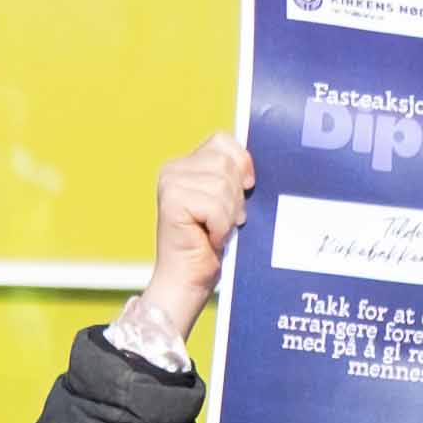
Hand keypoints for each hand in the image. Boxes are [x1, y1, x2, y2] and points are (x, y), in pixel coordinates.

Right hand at [135, 132, 252, 347]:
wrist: (187, 282)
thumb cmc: (210, 245)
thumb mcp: (226, 202)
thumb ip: (232, 177)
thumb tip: (253, 164)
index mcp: (184, 164)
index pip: (222, 141)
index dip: (241, 163)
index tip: (247, 188)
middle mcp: (173, 169)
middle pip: (226, 164)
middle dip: (236, 196)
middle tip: (226, 221)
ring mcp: (170, 184)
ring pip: (223, 185)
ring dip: (228, 215)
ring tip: (216, 231)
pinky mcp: (171, 202)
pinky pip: (216, 206)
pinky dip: (220, 227)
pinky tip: (209, 239)